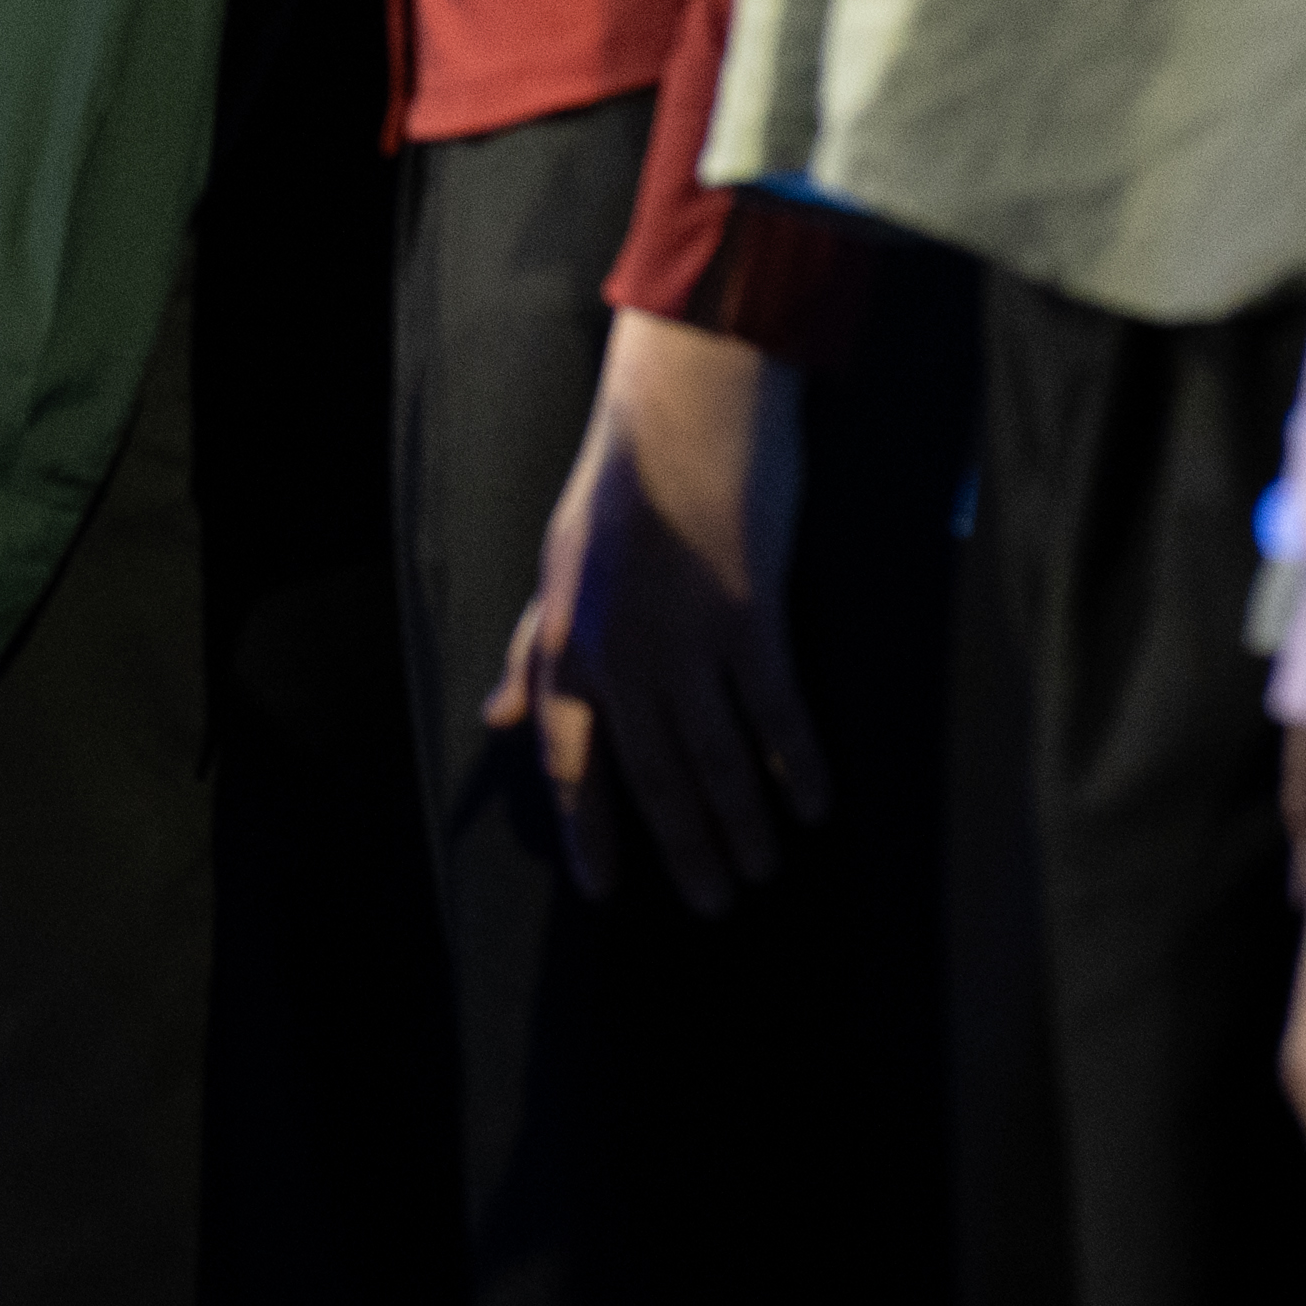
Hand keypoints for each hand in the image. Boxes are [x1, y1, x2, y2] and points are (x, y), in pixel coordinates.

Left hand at [488, 308, 821, 904]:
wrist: (683, 401)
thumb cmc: (623, 482)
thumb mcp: (559, 566)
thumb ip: (530, 649)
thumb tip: (493, 717)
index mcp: (565, 639)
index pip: (568, 758)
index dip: (588, 828)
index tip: (604, 889)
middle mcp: (617, 649)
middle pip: (650, 775)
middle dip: (683, 847)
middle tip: (715, 904)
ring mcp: (682, 635)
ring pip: (715, 758)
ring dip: (742, 823)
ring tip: (762, 869)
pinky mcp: (748, 613)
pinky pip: (776, 710)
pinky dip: (796, 764)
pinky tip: (813, 803)